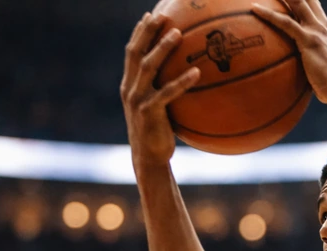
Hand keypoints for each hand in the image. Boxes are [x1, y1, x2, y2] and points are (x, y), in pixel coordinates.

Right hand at [121, 12, 200, 168]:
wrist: (149, 159)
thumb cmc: (157, 133)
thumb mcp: (156, 108)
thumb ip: (162, 91)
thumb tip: (186, 76)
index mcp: (129, 85)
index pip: (131, 52)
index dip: (139, 33)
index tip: (150, 16)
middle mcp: (129, 89)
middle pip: (135, 53)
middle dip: (147, 32)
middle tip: (162, 16)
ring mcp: (137, 100)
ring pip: (148, 67)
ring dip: (163, 48)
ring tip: (178, 34)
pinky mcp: (149, 113)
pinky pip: (167, 92)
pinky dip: (182, 81)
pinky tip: (197, 72)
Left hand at [252, 0, 326, 104]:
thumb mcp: (325, 70)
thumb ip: (314, 64)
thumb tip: (302, 75)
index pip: (314, 7)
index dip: (304, 0)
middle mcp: (323, 26)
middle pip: (306, 0)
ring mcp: (316, 31)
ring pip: (296, 3)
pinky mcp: (308, 40)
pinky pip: (285, 22)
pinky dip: (268, 14)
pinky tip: (254, 8)